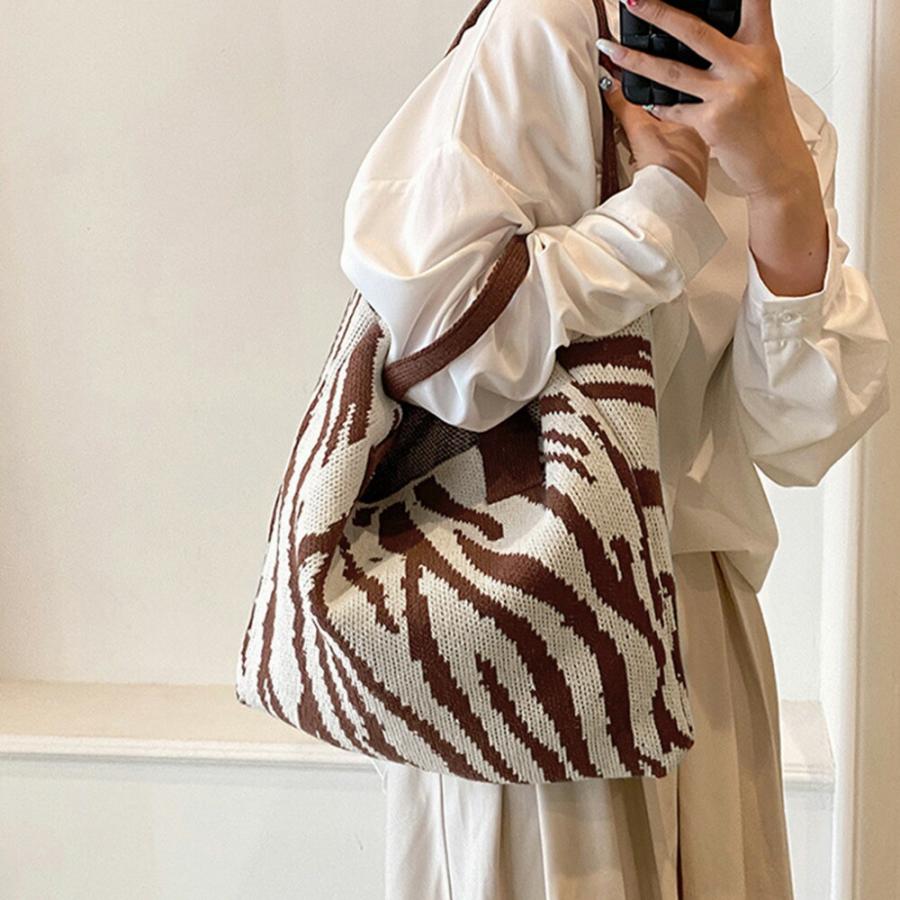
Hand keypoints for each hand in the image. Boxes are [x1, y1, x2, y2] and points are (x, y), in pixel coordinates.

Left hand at [596, 0, 817, 199]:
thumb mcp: (764, 75)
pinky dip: (658, 105)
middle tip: (633, 1)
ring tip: (613, 50)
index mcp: (762, 48)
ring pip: (672, 71)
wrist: (776, 163)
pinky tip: (646, 101)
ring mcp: (728, 94)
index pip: (753, 1)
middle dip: (659, 13)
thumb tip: (708, 33)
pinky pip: (674, 108)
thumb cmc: (768, 121)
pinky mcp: (712, 122)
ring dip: (636, 60)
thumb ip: (740, 51)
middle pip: (695, 31)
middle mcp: (746, 66)